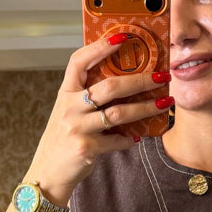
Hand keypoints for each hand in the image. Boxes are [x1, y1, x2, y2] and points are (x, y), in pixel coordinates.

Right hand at [26, 33, 172, 204]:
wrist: (47, 175)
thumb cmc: (62, 141)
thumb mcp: (68, 114)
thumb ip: (86, 98)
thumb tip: (122, 82)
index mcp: (65, 94)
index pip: (79, 62)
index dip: (100, 47)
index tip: (124, 37)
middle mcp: (69, 107)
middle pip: (110, 86)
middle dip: (141, 79)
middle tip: (163, 75)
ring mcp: (77, 128)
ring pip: (119, 112)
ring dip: (146, 107)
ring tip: (165, 103)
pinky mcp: (86, 149)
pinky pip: (117, 140)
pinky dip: (130, 138)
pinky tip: (139, 136)